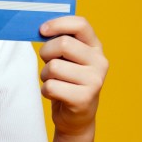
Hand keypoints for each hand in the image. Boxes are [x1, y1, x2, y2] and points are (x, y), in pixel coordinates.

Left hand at [38, 16, 108, 136]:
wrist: (76, 117)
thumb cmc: (67, 81)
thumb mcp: (67, 58)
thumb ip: (59, 41)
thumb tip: (41, 29)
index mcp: (95, 47)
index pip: (80, 24)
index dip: (58, 24)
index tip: (42, 30)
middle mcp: (100, 62)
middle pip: (63, 43)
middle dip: (46, 53)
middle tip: (48, 63)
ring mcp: (94, 81)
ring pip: (54, 67)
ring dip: (45, 75)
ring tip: (54, 81)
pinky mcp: (84, 98)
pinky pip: (51, 86)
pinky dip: (45, 91)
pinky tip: (55, 94)